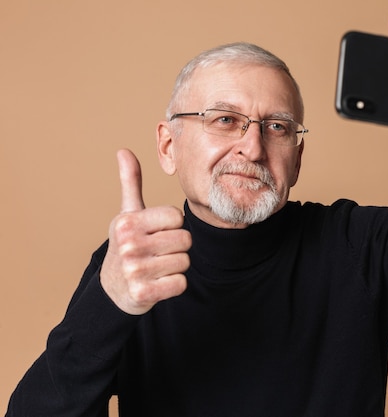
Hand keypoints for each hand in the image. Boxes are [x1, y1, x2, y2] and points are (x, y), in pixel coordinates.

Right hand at [100, 149, 190, 314]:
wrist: (113, 290)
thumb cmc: (127, 244)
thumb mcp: (127, 214)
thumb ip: (131, 183)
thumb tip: (123, 150)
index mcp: (128, 222)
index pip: (177, 217)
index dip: (173, 225)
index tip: (157, 232)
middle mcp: (129, 245)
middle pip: (185, 240)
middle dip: (178, 247)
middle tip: (158, 252)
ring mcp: (135, 271)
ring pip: (185, 262)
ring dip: (176, 266)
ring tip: (156, 267)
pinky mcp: (143, 293)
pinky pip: (180, 284)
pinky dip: (174, 285)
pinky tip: (158, 283)